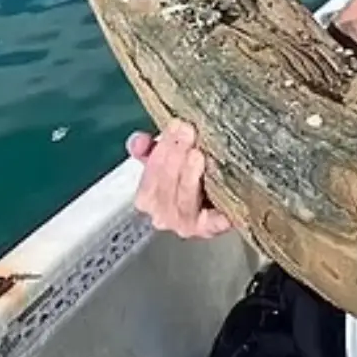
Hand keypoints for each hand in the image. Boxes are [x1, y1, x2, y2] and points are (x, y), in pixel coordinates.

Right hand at [127, 121, 231, 238]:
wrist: (219, 202)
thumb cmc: (189, 177)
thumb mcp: (166, 158)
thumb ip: (148, 148)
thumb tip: (138, 142)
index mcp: (147, 198)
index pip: (150, 175)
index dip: (161, 150)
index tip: (175, 126)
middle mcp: (163, 215)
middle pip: (166, 187)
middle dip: (175, 157)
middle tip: (188, 133)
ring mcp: (187, 225)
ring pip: (184, 202)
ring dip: (189, 176)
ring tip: (197, 155)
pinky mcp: (211, 230)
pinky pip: (212, 221)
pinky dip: (215, 211)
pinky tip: (218, 192)